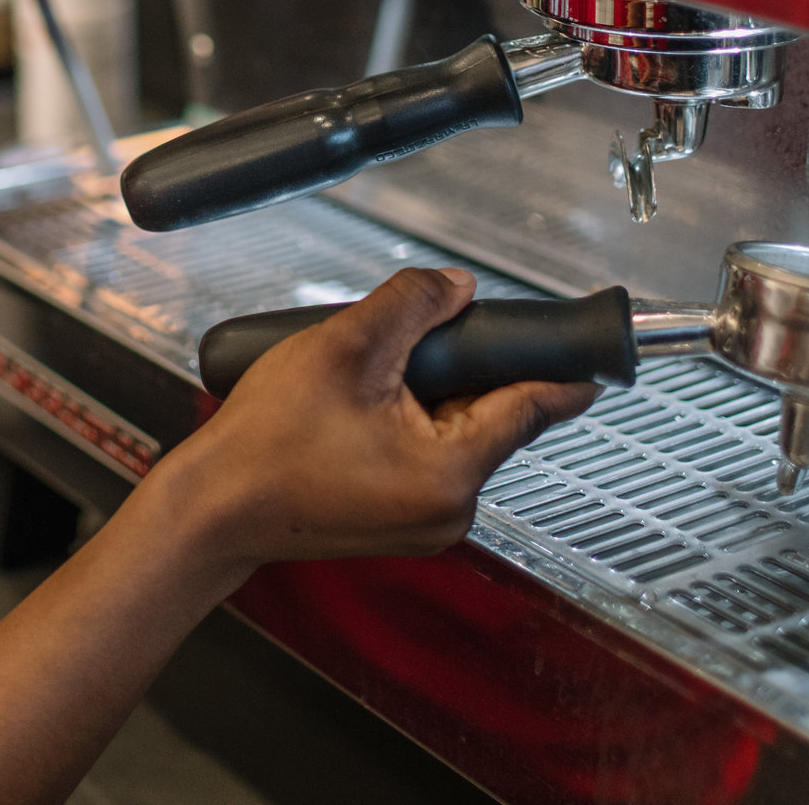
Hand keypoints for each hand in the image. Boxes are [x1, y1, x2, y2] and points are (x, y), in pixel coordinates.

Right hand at [152, 267, 596, 567]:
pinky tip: (358, 405)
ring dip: (428, 391)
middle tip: (404, 343)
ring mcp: (425, 520)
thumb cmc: (264, 445)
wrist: (214, 507)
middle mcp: (450, 509)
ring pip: (457, 430)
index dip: (559, 362)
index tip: (594, 346)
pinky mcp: (400, 519)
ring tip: (364, 377)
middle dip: (461, 366)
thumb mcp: (344, 346)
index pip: (534, 405)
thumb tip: (456, 287)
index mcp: (451, 472)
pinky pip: (428, 452)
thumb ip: (412, 303)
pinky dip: (408, 419)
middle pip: (491, 412)